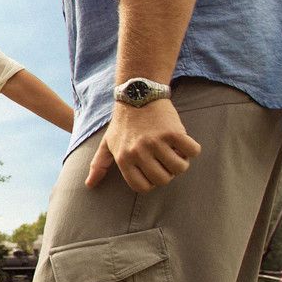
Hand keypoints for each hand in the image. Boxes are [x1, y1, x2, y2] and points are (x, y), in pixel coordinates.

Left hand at [86, 99, 201, 193]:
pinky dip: (192, 149)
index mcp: (124, 158)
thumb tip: (89, 185)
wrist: (137, 94)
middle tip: (165, 157)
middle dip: (168, 172)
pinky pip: (192, 151)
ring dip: (181, 161)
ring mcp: (156, 142)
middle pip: (163, 180)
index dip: (152, 181)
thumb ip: (99, 164)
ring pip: (179, 168)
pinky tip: (183, 141)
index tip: (153, 168)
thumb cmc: (123, 123)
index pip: (143, 187)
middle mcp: (138, 152)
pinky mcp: (173, 132)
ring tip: (174, 149)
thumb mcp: (108, 142)